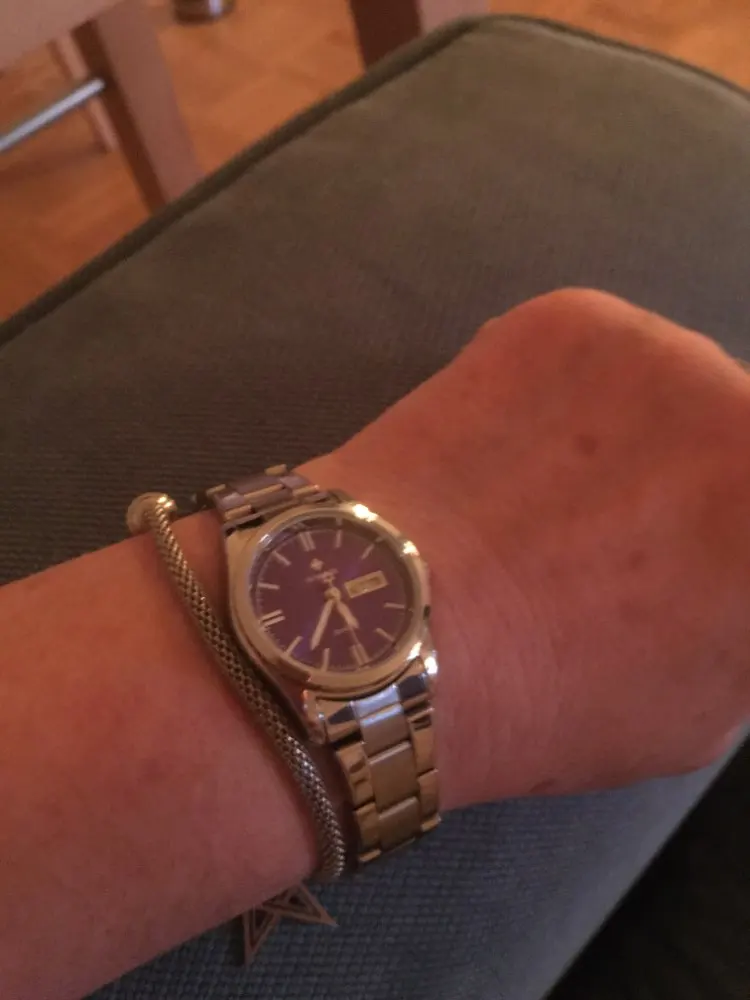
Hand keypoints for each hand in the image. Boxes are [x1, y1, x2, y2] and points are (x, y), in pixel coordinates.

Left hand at [303, 289, 749, 807]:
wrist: (388, 635)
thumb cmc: (550, 700)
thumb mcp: (702, 703)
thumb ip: (741, 617)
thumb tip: (724, 568)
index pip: (749, 510)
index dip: (717, 544)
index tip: (682, 559)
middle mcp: (747, 417)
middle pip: (736, 436)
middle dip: (694, 482)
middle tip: (623, 531)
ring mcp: (665, 351)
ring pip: (674, 385)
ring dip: (637, 430)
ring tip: (552, 492)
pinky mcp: (573, 317)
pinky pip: (597, 354)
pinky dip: (566, 396)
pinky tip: (509, 451)